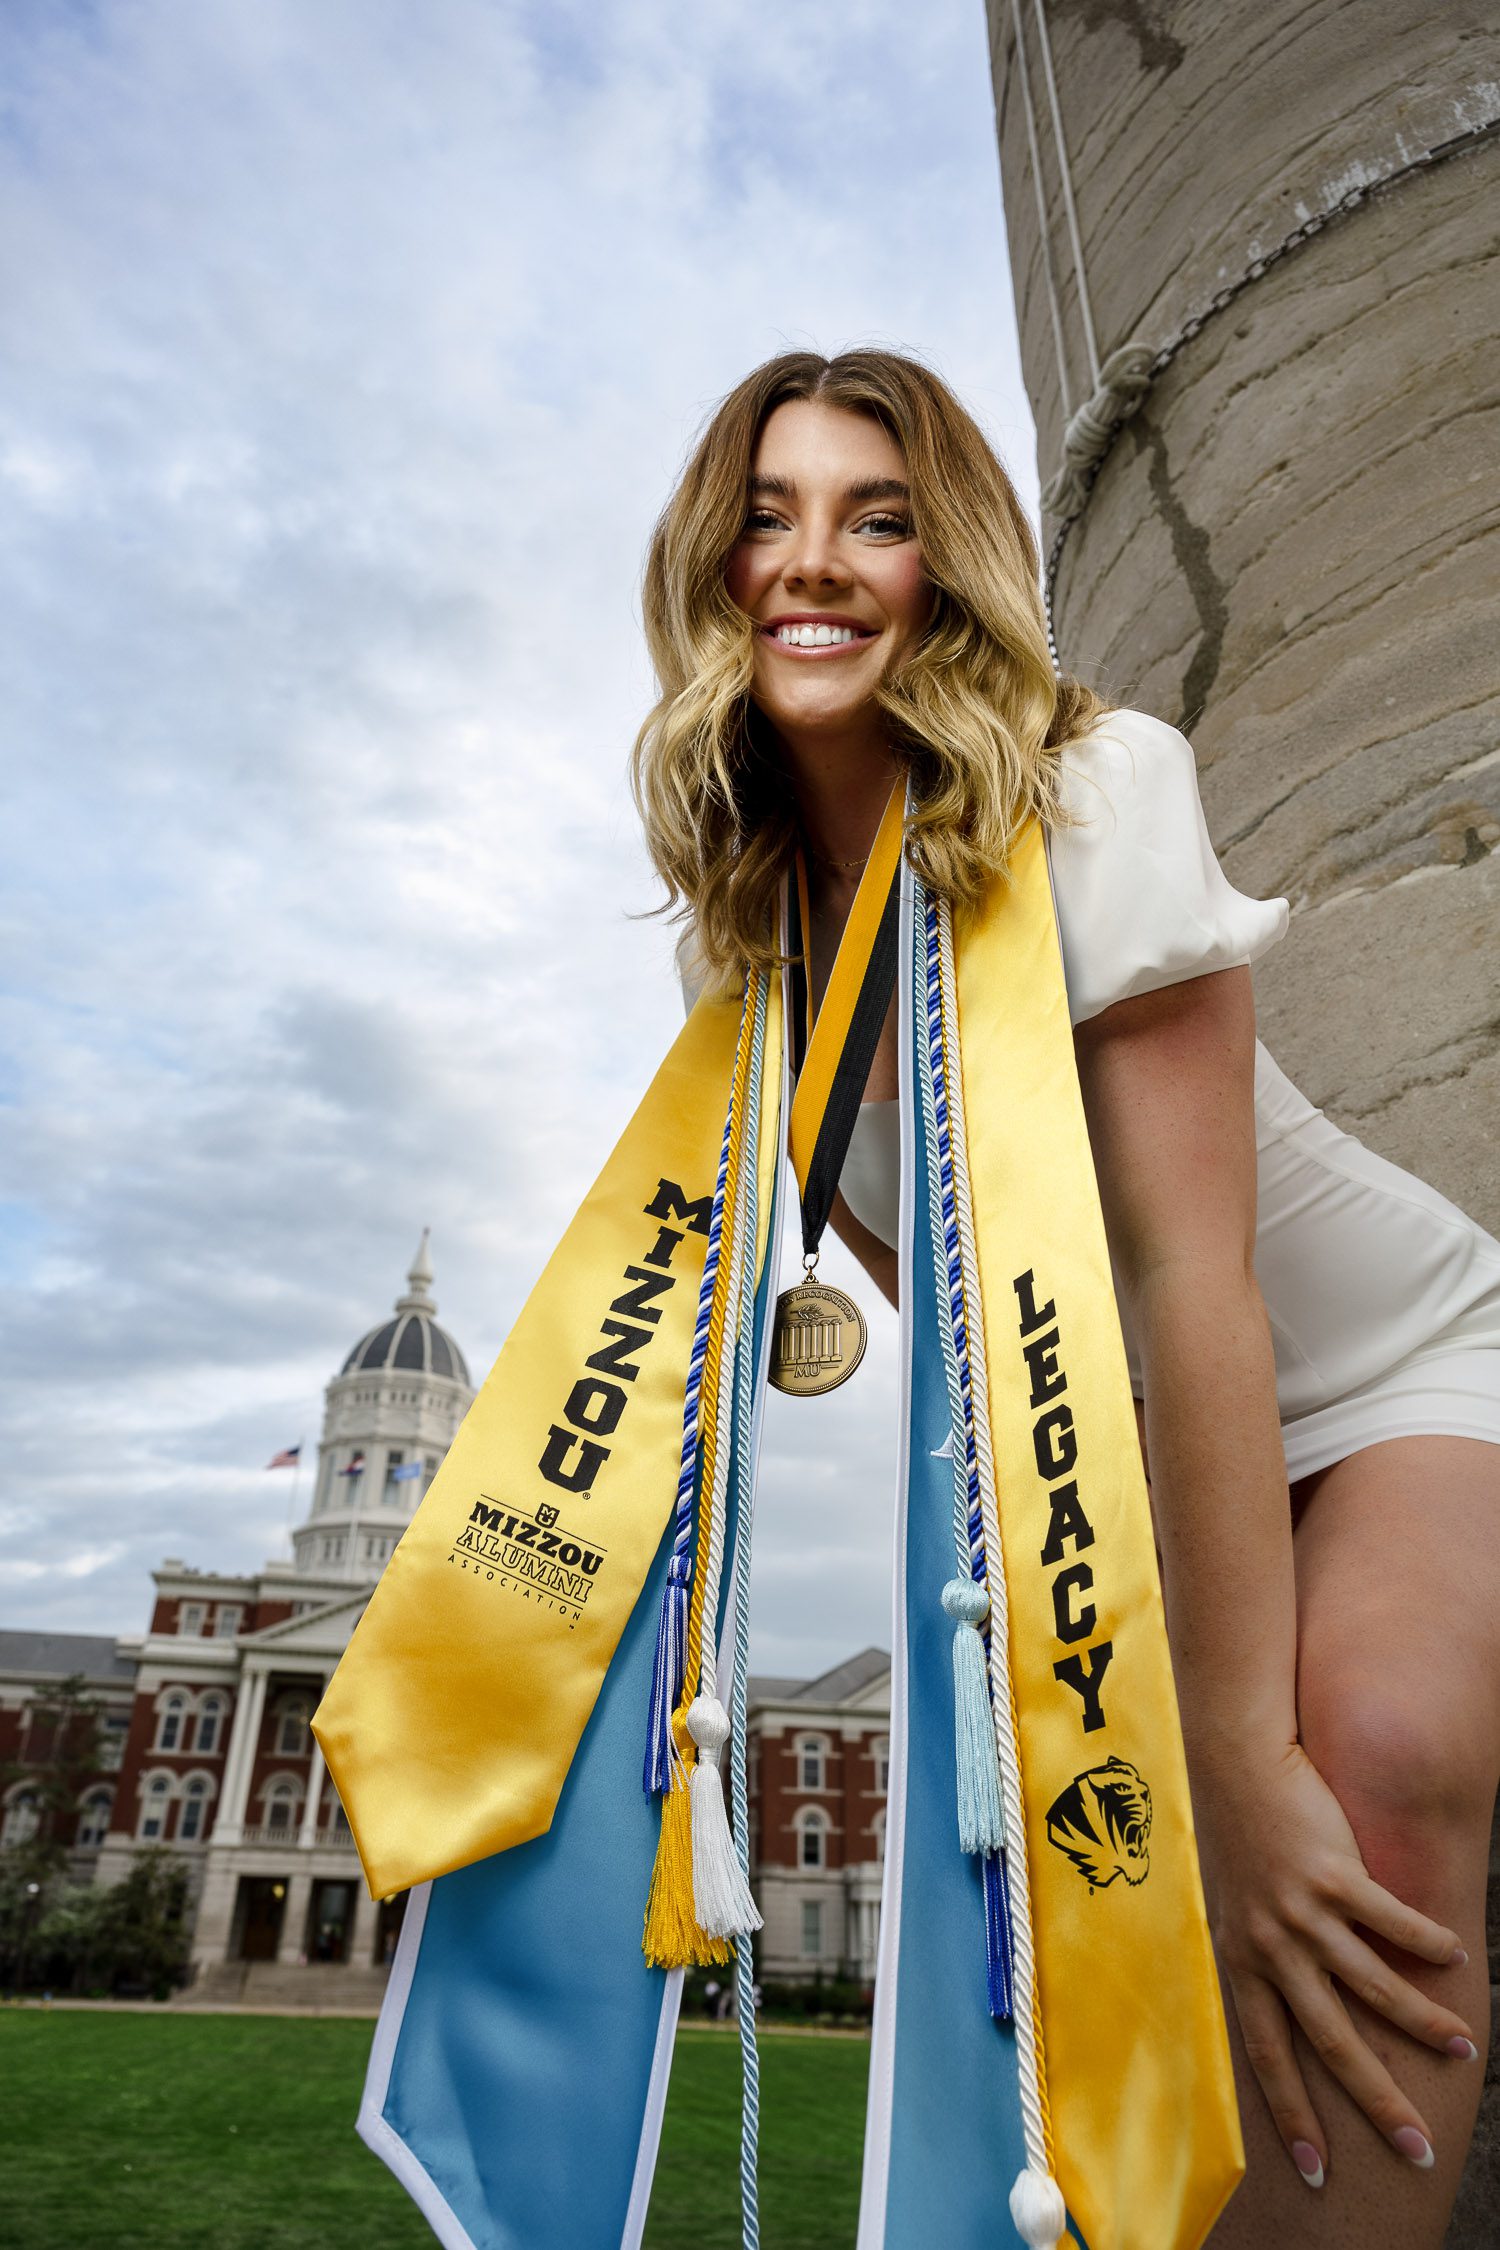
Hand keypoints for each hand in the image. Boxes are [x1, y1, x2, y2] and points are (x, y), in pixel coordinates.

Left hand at [1191, 1738, 1474, 2184]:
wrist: (1238, 1761)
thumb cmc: (1243, 1836)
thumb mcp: (1237, 1909)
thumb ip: (1262, 1960)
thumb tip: (1292, 2010)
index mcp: (1242, 1961)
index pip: (1266, 2055)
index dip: (1292, 2112)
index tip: (1317, 2169)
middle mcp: (1270, 1947)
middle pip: (1330, 2042)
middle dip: (1376, 2102)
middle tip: (1416, 2149)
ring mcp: (1302, 1912)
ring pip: (1373, 1987)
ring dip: (1423, 2023)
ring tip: (1463, 2048)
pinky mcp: (1334, 1875)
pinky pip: (1391, 1921)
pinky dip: (1427, 1943)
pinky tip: (1457, 1958)